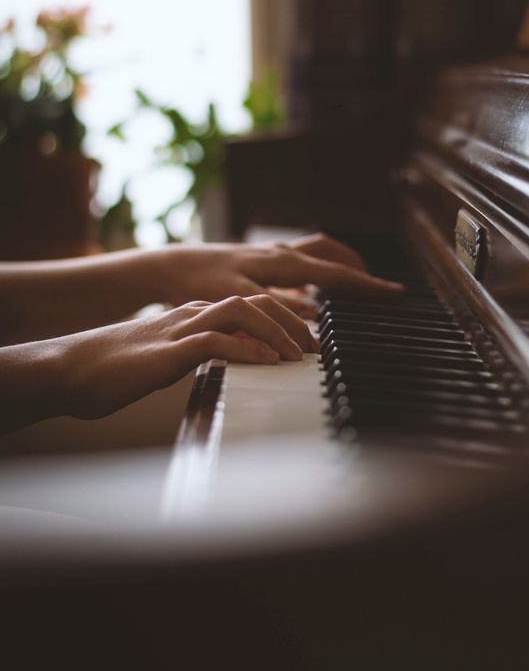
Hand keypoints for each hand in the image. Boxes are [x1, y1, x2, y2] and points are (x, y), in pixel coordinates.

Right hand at [0, 295, 316, 428]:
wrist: (70, 369)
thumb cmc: (115, 370)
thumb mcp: (170, 359)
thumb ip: (199, 356)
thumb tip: (231, 367)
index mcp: (194, 315)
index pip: (249, 303)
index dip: (284, 315)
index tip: (308, 339)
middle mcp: (192, 315)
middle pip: (254, 300)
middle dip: (292, 318)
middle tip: (316, 345)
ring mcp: (180, 329)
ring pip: (240, 312)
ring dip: (277, 330)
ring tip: (299, 353)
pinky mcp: (167, 351)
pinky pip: (215, 342)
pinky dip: (246, 349)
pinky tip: (267, 361)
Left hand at [150, 234, 402, 315]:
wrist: (171, 266)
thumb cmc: (201, 282)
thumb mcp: (238, 300)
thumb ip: (274, 311)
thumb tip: (312, 321)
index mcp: (282, 263)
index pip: (336, 274)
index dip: (368, 285)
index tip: (395, 292)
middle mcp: (281, 254)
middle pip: (332, 254)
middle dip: (358, 268)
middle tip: (379, 287)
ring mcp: (271, 256)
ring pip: (317, 255)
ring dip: (338, 267)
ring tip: (353, 285)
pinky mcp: (260, 263)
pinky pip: (300, 266)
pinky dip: (315, 276)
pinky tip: (313, 298)